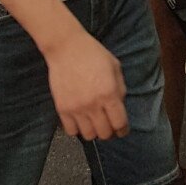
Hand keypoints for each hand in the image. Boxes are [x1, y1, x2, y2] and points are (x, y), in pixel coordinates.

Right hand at [44, 26, 129, 140]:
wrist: (67, 48)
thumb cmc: (94, 54)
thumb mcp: (115, 67)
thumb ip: (120, 88)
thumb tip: (120, 106)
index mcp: (109, 93)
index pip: (119, 123)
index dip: (123, 129)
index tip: (122, 130)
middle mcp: (93, 105)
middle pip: (105, 133)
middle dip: (109, 131)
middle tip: (108, 125)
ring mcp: (77, 109)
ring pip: (88, 136)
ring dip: (94, 131)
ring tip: (94, 123)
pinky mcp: (62, 109)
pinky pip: (71, 131)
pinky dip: (77, 129)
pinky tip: (80, 120)